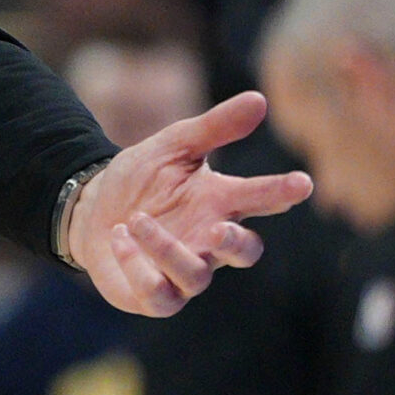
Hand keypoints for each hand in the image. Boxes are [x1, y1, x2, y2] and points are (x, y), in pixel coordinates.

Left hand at [67, 92, 310, 316]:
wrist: (93, 207)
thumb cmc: (142, 178)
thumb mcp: (175, 145)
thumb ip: (215, 127)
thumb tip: (260, 99)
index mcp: (220, 203)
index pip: (260, 199)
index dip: (280, 192)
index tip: (301, 183)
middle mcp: (209, 242)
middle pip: (243, 252)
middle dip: (236, 243)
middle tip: (220, 227)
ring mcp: (183, 273)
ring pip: (194, 275)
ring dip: (166, 249)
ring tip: (136, 218)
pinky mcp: (154, 295)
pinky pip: (158, 294)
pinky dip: (138, 267)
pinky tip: (119, 238)